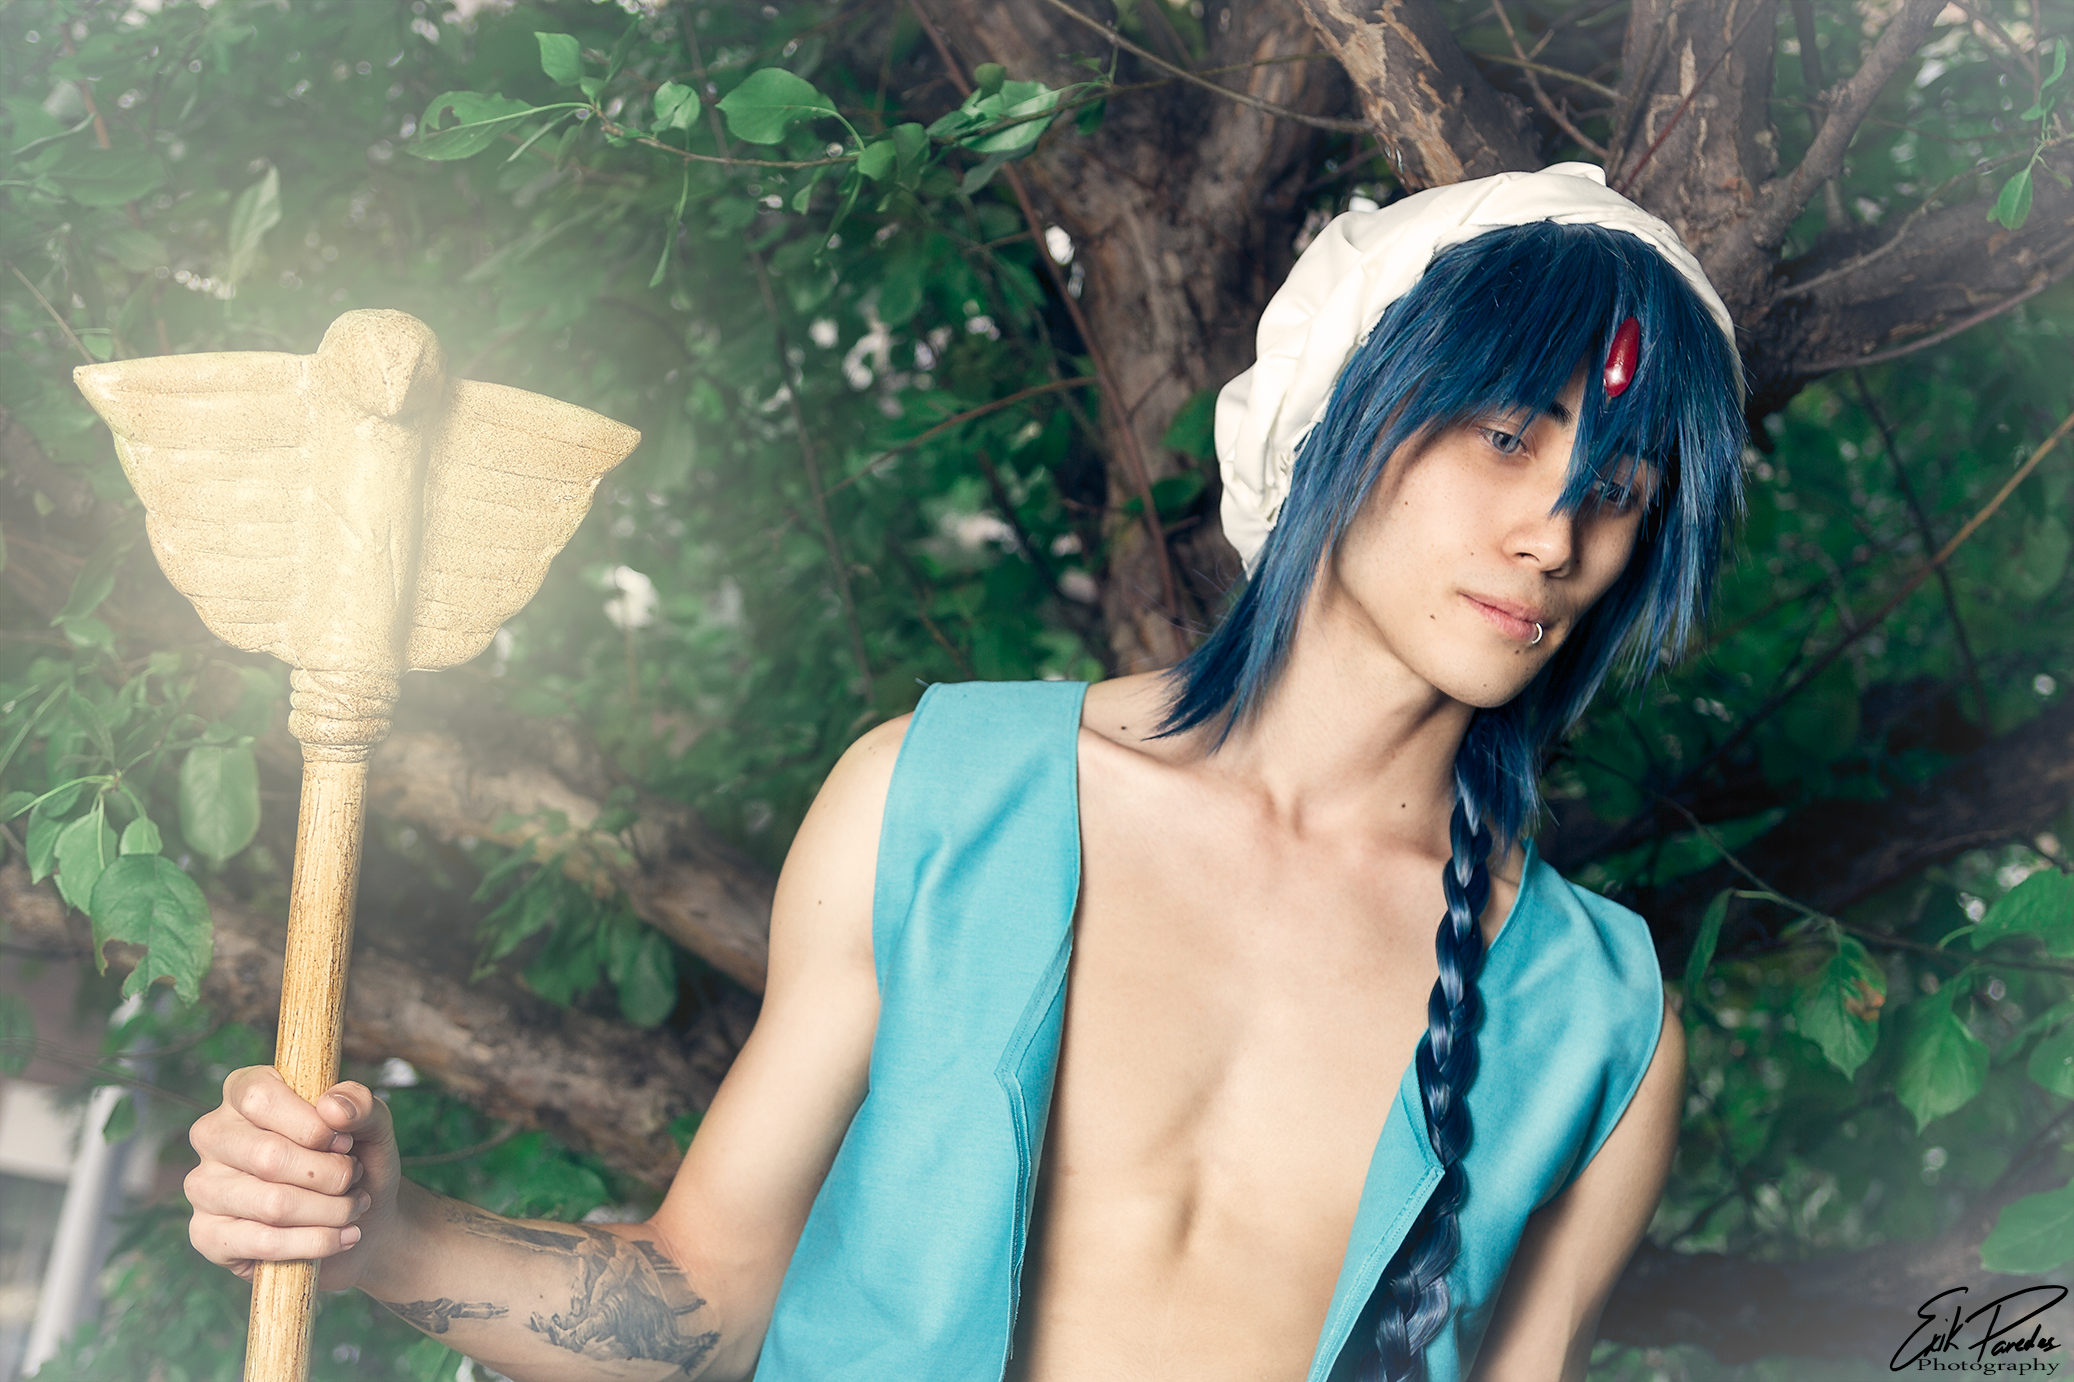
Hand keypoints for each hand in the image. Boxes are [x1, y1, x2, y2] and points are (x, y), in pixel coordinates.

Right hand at [186, 1068, 400, 1290]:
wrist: (362, 1217)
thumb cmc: (357, 1159)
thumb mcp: (372, 1123)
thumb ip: (360, 1103)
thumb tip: (332, 1106)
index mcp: (243, 1091)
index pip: (260, 1098)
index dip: (312, 1125)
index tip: (346, 1142)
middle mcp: (213, 1134)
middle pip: (269, 1156)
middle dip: (330, 1174)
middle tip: (354, 1178)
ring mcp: (202, 1185)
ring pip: (272, 1204)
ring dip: (330, 1210)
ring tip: (354, 1207)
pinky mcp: (206, 1234)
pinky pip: (265, 1243)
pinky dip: (316, 1242)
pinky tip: (343, 1236)